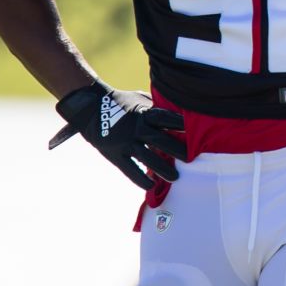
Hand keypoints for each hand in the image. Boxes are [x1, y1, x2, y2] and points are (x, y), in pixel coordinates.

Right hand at [48, 82, 185, 189]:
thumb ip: (157, 107)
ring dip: (162, 168)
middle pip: (160, 139)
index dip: (180, 124)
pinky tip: (150, 185)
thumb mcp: (140, 99)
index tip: (195, 130)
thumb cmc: (121, 103)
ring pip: (147, 157)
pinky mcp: (114, 154)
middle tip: (191, 158)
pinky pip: (129, 169)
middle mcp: (136, 127)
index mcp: (144, 113)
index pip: (166, 118)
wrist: (90, 107)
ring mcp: (125, 141)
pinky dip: (140, 178)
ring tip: (175, 177)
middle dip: (177, 149)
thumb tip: (178, 109)